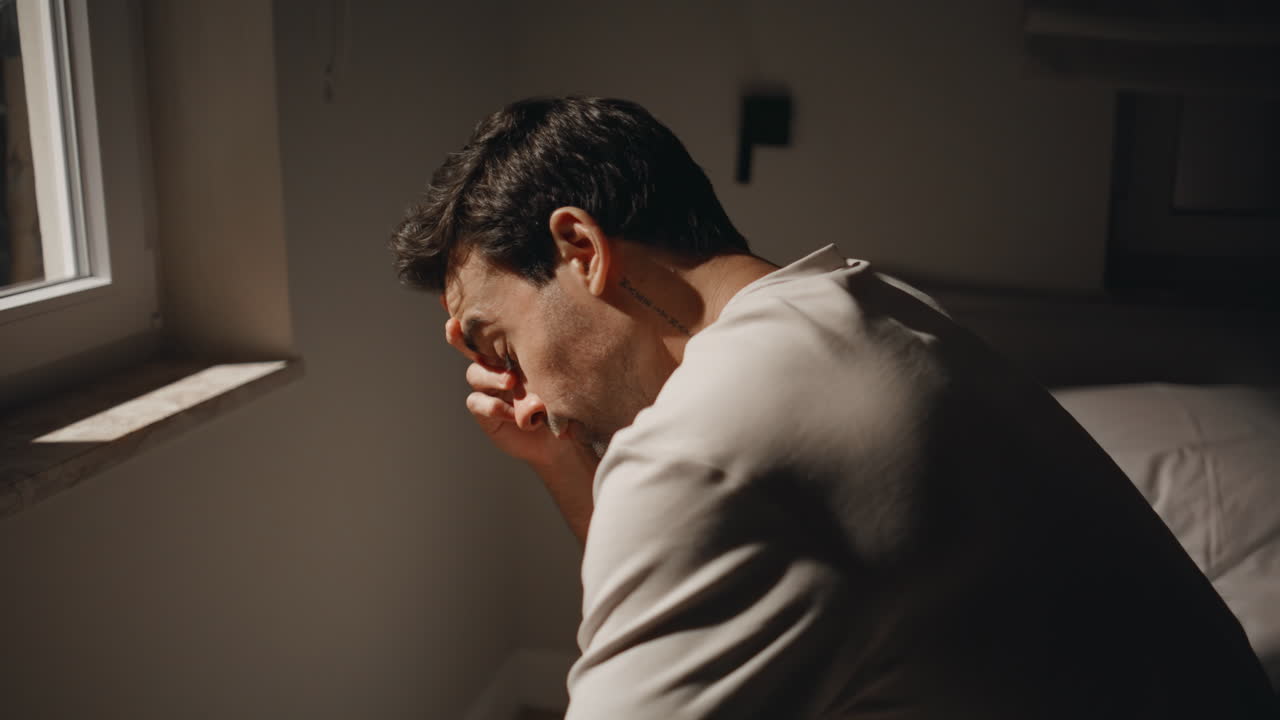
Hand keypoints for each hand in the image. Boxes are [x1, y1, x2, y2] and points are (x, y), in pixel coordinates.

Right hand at [446, 316, 597, 542]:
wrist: (562, 436)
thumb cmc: (563, 397)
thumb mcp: (558, 376)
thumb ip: (545, 366)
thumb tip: (537, 359)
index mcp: (512, 348)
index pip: (492, 328)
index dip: (472, 314)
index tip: (452, 300)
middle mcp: (496, 364)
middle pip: (469, 346)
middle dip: (457, 335)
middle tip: (454, 326)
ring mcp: (488, 387)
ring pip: (475, 373)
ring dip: (491, 376)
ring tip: (511, 382)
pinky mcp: (485, 411)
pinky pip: (477, 402)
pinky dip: (492, 405)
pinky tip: (510, 412)